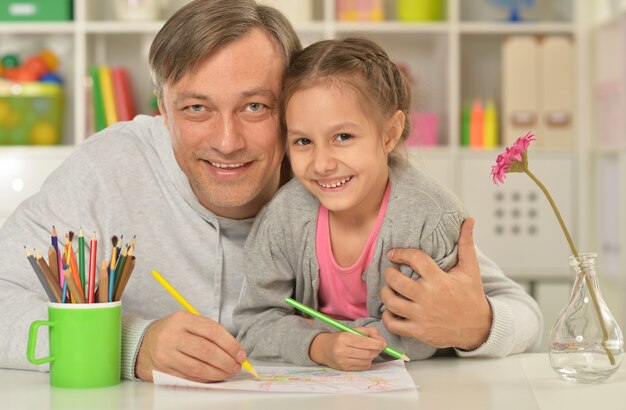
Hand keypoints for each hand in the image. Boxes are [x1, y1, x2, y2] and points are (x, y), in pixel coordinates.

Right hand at [135, 311, 246, 381]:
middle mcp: (172, 336)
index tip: (240, 354)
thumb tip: (235, 350)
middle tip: (236, 366)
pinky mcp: (163, 371)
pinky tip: (214, 377)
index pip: (212, 331)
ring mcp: (166, 355)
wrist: (141, 344)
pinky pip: (190, 378)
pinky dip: (206, 379)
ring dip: (218, 373)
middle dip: (226, 361)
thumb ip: (209, 332)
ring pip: (198, 368)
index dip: (230, 344)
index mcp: (182, 319)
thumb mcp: (188, 323)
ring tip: (228, 373)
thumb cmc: (173, 332)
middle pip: (206, 351)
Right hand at [309, 327, 385, 370]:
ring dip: (372, 356)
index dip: (376, 343)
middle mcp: (342, 350)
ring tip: (369, 351)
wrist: (324, 349)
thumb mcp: (352, 330)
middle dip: (376, 350)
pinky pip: (363, 367)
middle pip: (367, 353)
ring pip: (366, 361)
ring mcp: (343, 361)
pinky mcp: (345, 369)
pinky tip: (363, 357)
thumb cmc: (340, 337)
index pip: (364, 342)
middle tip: (379, 347)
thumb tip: (381, 340)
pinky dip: (367, 362)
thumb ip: (369, 331)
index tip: (384, 344)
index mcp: (343, 338)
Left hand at [380, 217, 491, 350]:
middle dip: (389, 273)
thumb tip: (469, 220)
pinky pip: (392, 324)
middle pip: (396, 281)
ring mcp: (422, 315)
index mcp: (440, 279)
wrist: (479, 327)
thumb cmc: (471, 296)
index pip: (415, 259)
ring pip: (390, 301)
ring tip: (389, 288)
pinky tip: (391, 309)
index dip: (401, 253)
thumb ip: (466, 244)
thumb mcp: (470, 269)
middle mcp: (428, 297)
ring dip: (385, 292)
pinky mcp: (418, 331)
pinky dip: (387, 316)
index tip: (393, 253)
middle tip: (391, 272)